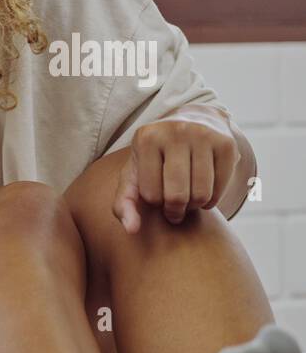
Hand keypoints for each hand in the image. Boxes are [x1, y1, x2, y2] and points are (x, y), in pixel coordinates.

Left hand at [113, 108, 238, 232]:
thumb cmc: (155, 158)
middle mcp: (176, 132)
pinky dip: (213, 200)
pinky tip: (204, 192)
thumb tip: (131, 230)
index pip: (150, 194)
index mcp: (147, 138)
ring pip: (201, 194)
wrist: (191, 122)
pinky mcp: (227, 144)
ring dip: (194, 206)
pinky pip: (221, 188)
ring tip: (187, 200)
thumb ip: (124, 204)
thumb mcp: (133, 174)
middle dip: (175, 211)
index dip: (154, 204)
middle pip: (177, 196)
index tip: (157, 198)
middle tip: (174, 210)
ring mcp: (204, 135)